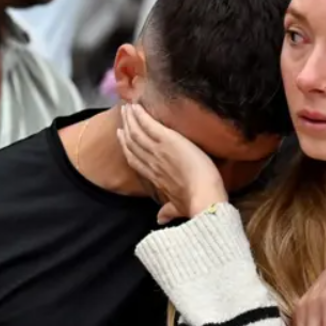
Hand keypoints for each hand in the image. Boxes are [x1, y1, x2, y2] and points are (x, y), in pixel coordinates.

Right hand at [117, 104, 227, 223]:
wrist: (203, 198)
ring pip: (137, 132)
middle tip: (123, 117)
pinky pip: (148, 124)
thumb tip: (161, 220)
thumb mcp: (179, 208)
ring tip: (128, 107)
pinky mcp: (167, 140)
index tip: (122, 136)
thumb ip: (168, 211)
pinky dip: (140, 115)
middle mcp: (152, 163)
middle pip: (133, 143)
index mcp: (154, 177)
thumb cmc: (195, 204)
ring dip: (131, 118)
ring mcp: (158, 151)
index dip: (126, 147)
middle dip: (126, 128)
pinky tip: (136, 106)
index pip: (135, 159)